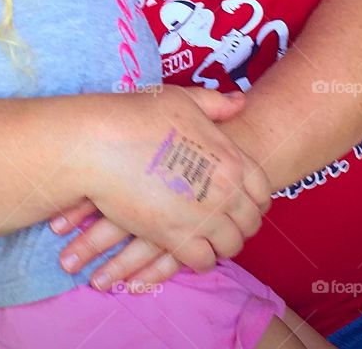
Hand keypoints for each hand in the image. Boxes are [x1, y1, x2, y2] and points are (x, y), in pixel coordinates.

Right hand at [63, 87, 271, 280]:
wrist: (99, 143)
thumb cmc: (137, 115)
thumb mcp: (182, 99)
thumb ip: (214, 103)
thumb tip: (240, 101)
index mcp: (230, 158)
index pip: (262, 189)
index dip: (256, 199)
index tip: (244, 202)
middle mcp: (223, 190)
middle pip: (250, 221)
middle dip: (241, 224)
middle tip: (226, 223)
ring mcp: (202, 216)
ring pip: (230, 246)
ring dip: (221, 244)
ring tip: (209, 238)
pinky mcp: (175, 237)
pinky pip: (202, 261)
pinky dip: (199, 259)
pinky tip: (189, 249)